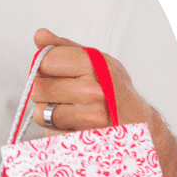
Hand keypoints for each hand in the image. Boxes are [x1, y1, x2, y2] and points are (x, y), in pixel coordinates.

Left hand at [31, 28, 151, 134]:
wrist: (138, 123)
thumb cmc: (113, 89)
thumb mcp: (96, 60)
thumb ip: (64, 47)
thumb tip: (40, 35)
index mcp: (96, 65)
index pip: (45, 61)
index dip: (45, 67)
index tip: (56, 71)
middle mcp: (95, 91)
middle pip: (38, 88)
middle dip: (44, 91)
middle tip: (63, 93)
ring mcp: (90, 118)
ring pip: (40, 113)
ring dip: (48, 113)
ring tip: (70, 109)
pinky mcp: (84, 140)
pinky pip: (48, 133)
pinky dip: (55, 131)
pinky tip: (74, 125)